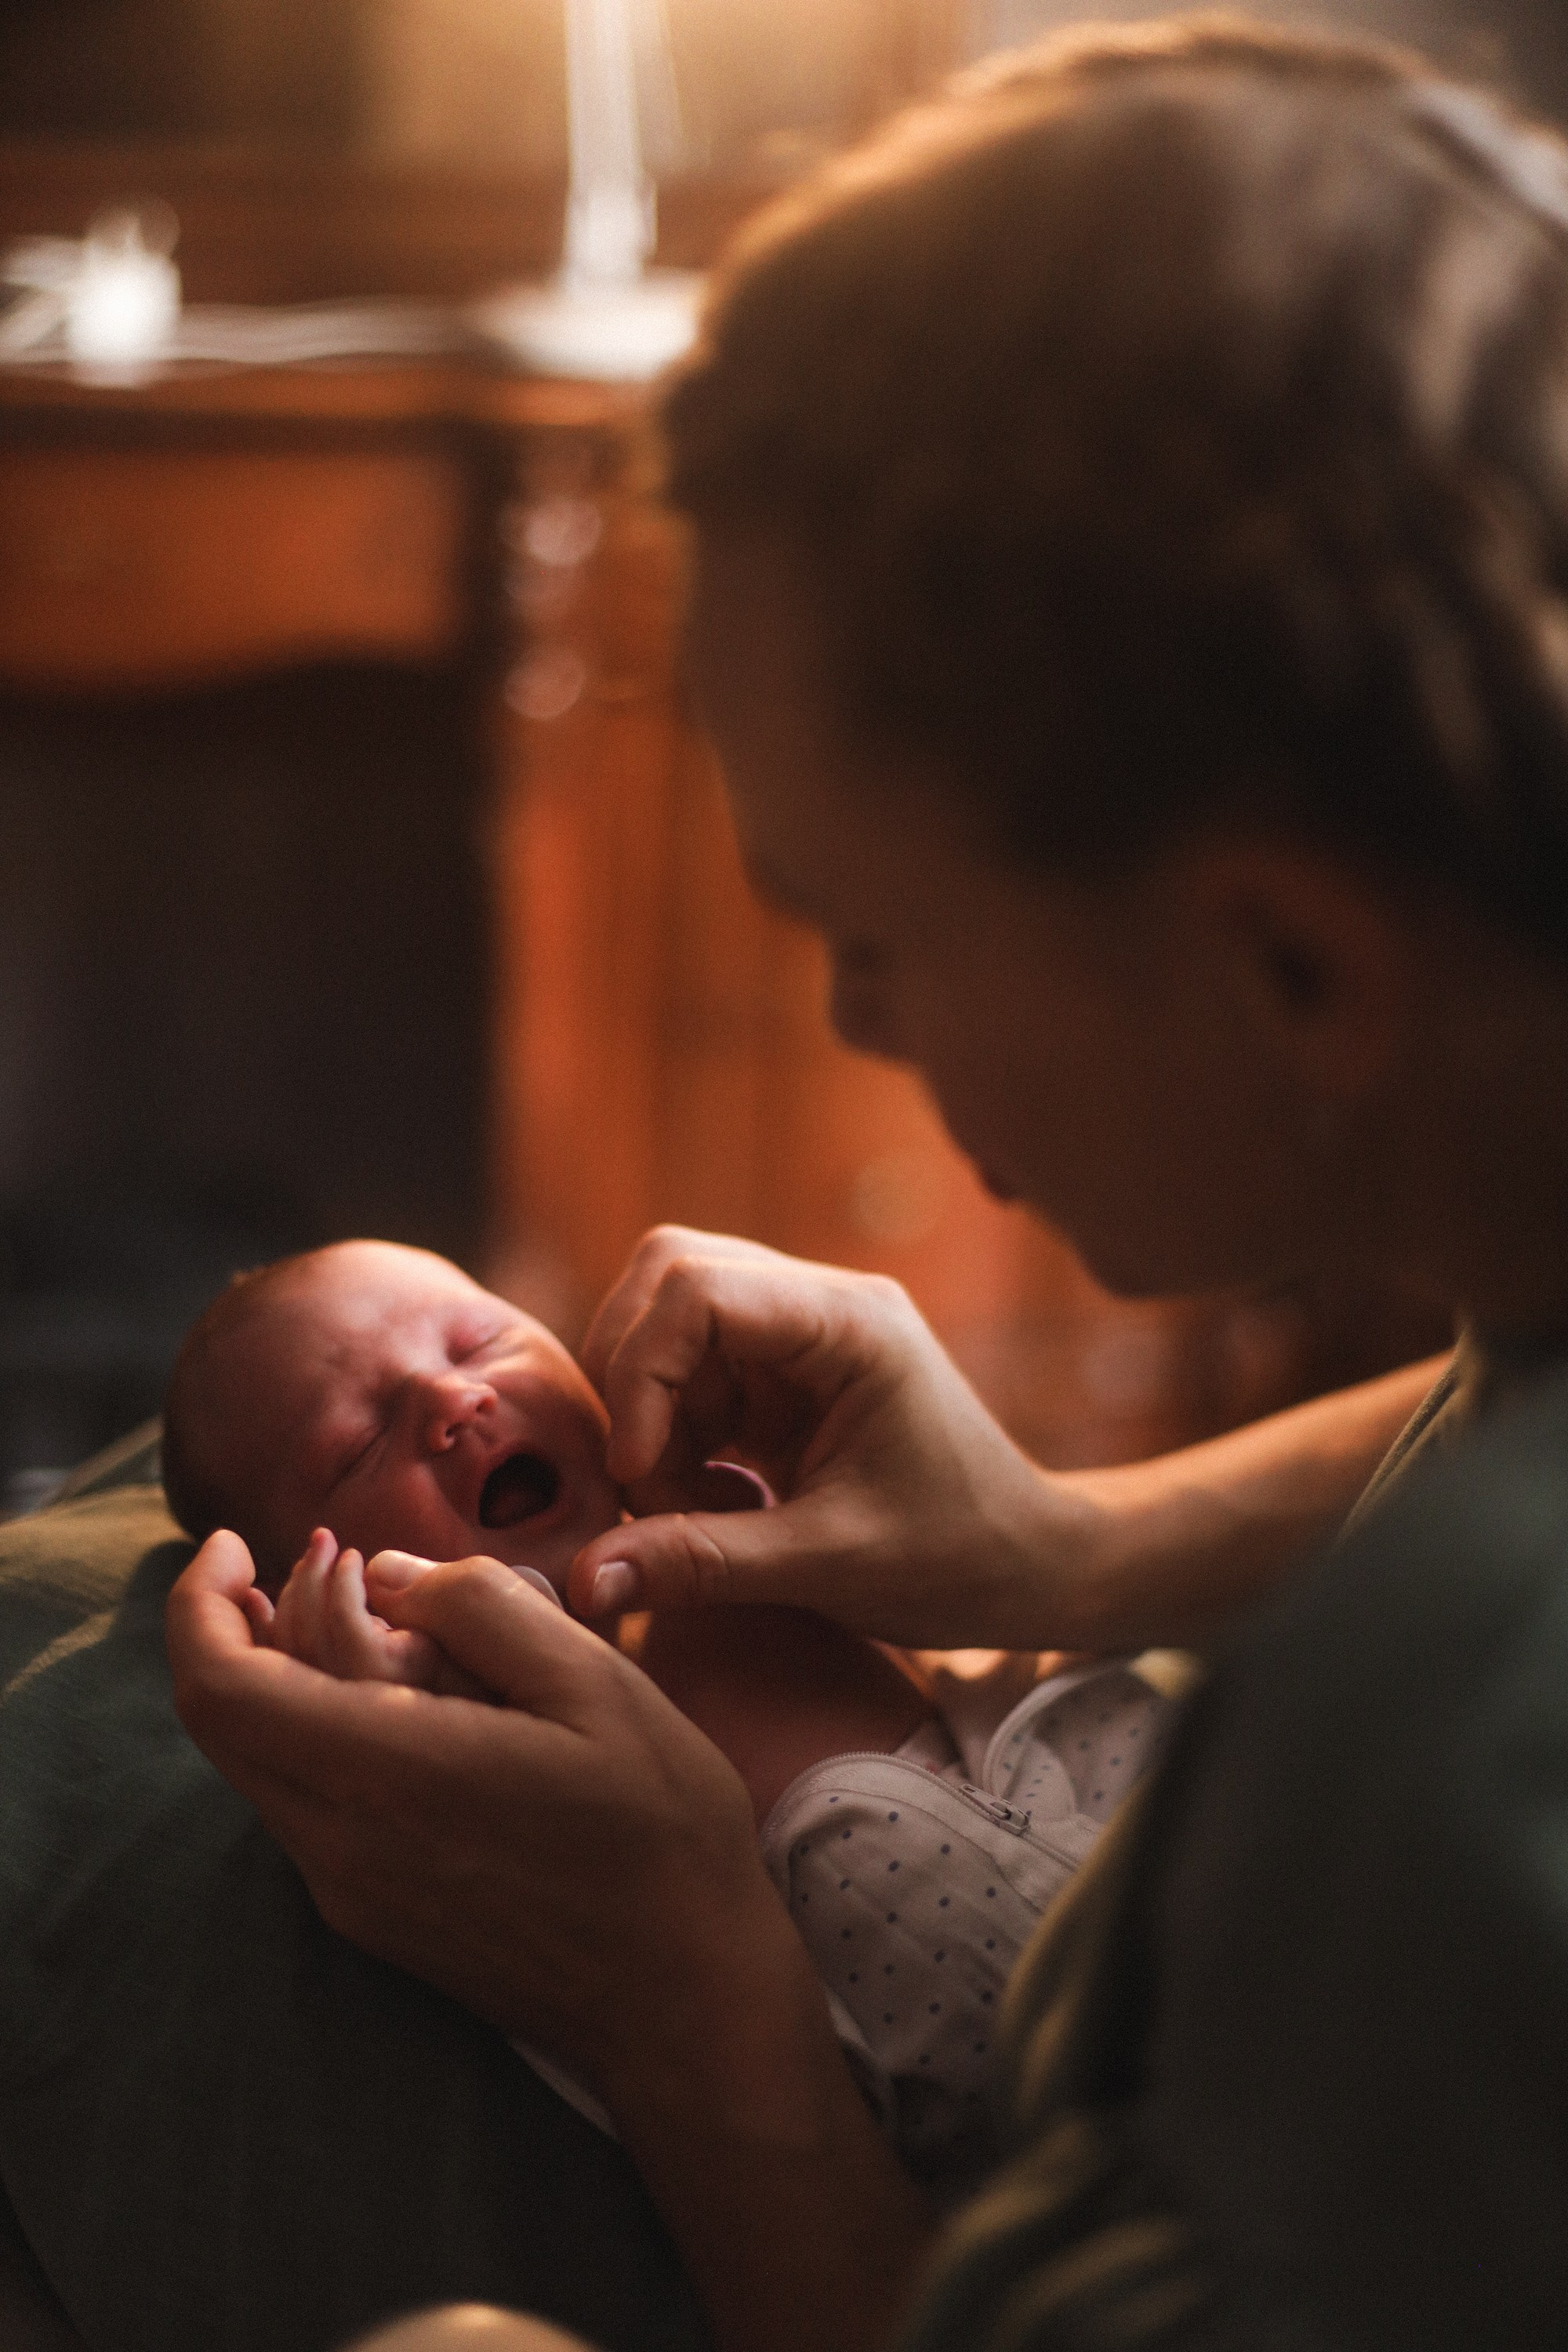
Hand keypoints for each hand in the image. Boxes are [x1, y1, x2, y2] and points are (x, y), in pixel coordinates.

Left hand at [166, 1530, 781, 2071]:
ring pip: (258, 1767)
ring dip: (279, 1679)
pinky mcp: (373, 1920)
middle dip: (236, 1627)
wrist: (683, 2005)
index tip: (238, 1543)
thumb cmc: (660, 1835)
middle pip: (221, 1725)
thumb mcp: (599, 1685)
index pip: (219, 1687)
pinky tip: (397, 1703)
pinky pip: (303, 1809)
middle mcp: (341, 1845)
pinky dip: (315, 1733)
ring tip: (366, 1619)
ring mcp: (350, 1894)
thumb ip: (483, 1609)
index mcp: (389, 1774)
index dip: (200, 1601)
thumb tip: (386, 1572)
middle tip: (310, 1562)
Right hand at [567, 1226, 1079, 1646]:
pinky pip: (687, 1381)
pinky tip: (713, 1505)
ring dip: (647, 1420)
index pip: (696, 1287)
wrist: (1030, 1567)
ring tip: (685, 1509)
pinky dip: (670, 1443)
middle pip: (668, 1281)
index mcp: (849, 1322)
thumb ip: (704, 1564)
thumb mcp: (829, 1567)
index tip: (637, 1471)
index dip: (641, 1371)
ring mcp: (797, 1337)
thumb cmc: (957, 1560)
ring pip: (666, 1331)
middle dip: (631, 1384)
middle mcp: (819, 1305)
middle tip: (649, 1485)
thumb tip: (584, 1579)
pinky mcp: (779, 1379)